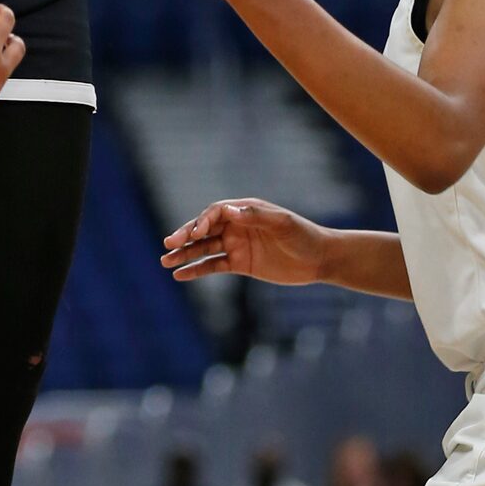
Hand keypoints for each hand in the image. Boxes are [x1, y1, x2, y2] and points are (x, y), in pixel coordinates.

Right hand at [161, 197, 328, 286]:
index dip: (202, 222)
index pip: (216, 213)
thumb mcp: (282, 224)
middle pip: (204, 229)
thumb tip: (229, 210)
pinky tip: (181, 275)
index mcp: (244, 210)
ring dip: (185, 254)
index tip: (194, 234)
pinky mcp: (239, 264)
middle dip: (185, 236)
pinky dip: (197, 270)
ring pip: (204, 248)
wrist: (318, 259)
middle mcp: (236, 225)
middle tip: (168, 245)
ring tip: (165, 261)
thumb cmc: (302, 235)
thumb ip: (255, 216)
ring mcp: (236, 245)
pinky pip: (213, 266)